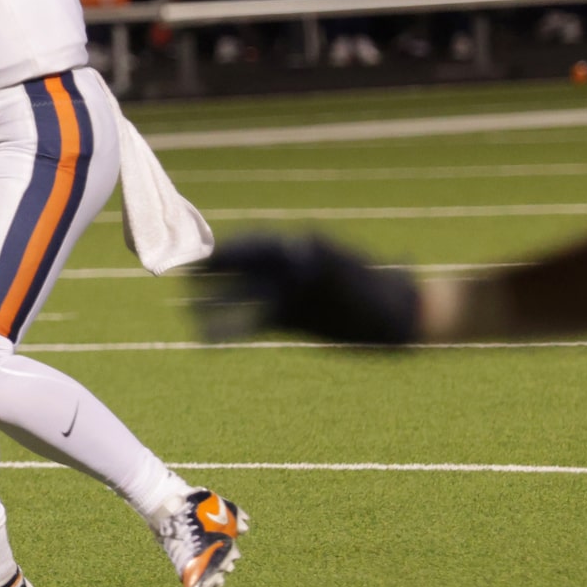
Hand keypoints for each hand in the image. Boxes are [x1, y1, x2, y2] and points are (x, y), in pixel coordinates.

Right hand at [194, 233, 422, 344]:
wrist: (404, 317)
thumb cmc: (385, 293)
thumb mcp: (356, 273)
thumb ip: (327, 260)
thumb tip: (302, 249)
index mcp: (303, 251)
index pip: (257, 246)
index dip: (230, 250)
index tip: (205, 254)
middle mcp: (290, 270)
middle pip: (243, 267)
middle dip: (214, 272)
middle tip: (182, 277)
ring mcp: (288, 294)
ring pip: (243, 296)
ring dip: (216, 303)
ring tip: (187, 311)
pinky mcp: (291, 319)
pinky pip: (253, 322)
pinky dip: (230, 329)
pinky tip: (209, 340)